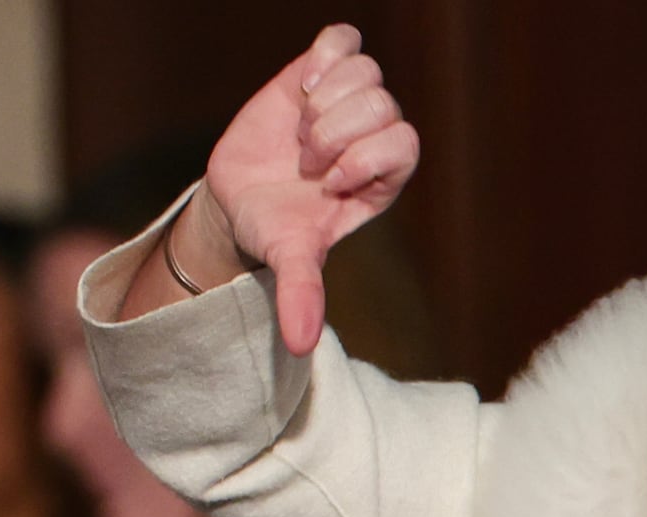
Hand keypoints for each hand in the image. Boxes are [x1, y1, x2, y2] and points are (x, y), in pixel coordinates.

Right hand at [194, 23, 417, 353]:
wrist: (240, 200)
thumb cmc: (276, 230)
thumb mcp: (289, 260)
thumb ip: (302, 294)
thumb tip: (300, 345)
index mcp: (385, 177)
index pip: (405, 144)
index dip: (365, 157)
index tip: (327, 183)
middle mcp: (375, 137)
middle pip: (383, 105)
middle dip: (336, 132)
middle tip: (306, 162)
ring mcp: (349, 103)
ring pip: (366, 73)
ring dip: (325, 100)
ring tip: (300, 131)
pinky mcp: (320, 74)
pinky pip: (345, 41)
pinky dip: (326, 55)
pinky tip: (303, 85)